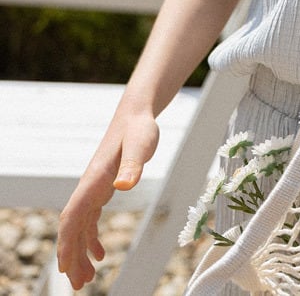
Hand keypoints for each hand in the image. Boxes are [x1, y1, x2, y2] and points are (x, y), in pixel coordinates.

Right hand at [57, 109, 158, 288]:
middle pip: (74, 227)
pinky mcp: (102, 187)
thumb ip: (132, 165)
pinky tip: (99, 253)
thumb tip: (123, 186)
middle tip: (79, 285)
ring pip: (80, 226)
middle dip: (72, 256)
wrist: (137, 115)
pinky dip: (91, 238)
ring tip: (87, 277)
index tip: (65, 267)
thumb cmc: (140, 128)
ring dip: (80, 252)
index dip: (67, 242)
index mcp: (94, 179)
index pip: (73, 216)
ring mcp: (94, 188)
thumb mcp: (140, 144)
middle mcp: (90, 186)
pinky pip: (90, 219)